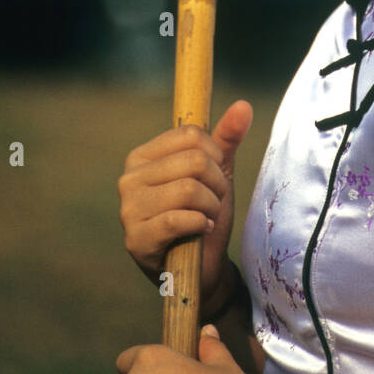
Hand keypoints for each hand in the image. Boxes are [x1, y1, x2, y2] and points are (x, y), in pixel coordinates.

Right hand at [118, 100, 253, 302]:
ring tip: (207, 217)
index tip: (216, 176)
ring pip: (189, 189)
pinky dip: (201, 224)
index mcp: (142, 157)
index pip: (190, 134)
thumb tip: (244, 105)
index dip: (216, 155)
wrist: (202, 268)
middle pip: (194, 161)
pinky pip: (178, 219)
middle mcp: (129, 179)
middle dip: (217, 184)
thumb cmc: (204, 214)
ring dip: (211, 206)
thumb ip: (227, 139)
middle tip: (214, 202)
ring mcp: (128, 209)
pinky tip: (202, 230)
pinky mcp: (136, 239)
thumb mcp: (217, 173)